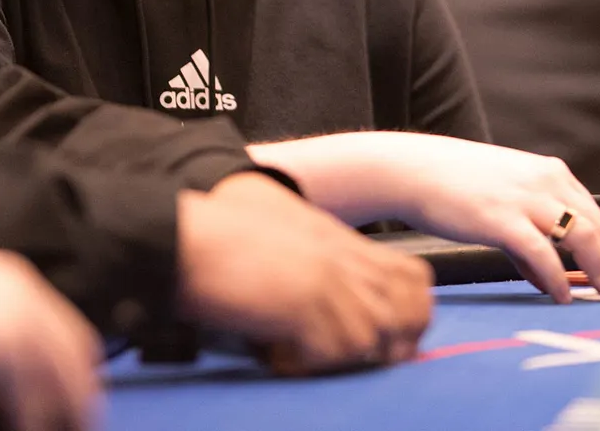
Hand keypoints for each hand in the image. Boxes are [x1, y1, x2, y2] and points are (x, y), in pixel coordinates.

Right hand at [0, 240, 100, 430]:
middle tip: (79, 425)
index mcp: (11, 282)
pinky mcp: (1, 345)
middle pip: (75, 352)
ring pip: (58, 376)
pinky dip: (30, 421)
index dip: (73, 369)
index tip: (74, 400)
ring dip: (57, 413)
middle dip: (79, 394)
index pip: (64, 329)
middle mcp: (22, 294)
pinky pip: (31, 395)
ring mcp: (15, 316)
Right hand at [177, 173, 431, 373]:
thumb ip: (318, 268)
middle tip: (344, 354)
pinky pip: (333, 353)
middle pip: (411, 310)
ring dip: (338, 357)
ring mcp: (327, 280)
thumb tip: (329, 317)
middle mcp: (343, 259)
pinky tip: (274, 352)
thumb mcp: (286, 244)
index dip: (412, 311)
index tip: (387, 336)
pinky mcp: (305, 303)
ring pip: (374, 338)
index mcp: (341, 242)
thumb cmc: (220, 239)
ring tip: (295, 349)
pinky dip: (305, 364)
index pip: (413, 277)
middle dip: (395, 344)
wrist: (186, 235)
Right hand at [382, 136, 599, 303]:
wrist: (414, 170)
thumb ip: (531, 239)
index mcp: (551, 175)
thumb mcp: (505, 201)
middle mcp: (547, 182)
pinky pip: (542, 254)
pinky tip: (561, 296)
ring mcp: (526, 199)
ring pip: (582, 239)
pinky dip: (557, 278)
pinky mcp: (503, 218)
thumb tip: (549, 280)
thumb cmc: (456, 186)